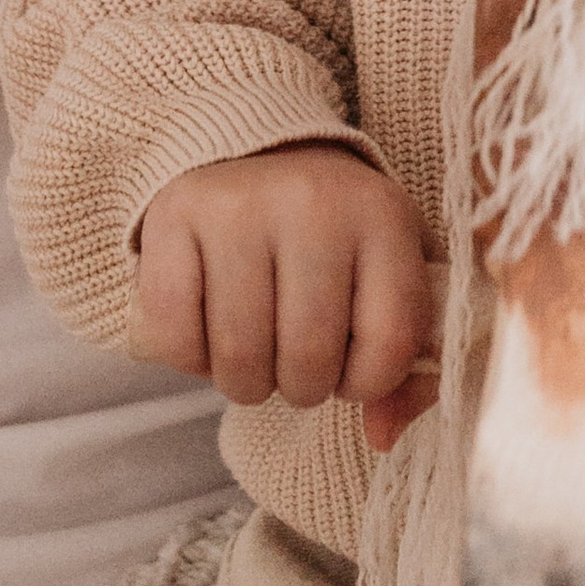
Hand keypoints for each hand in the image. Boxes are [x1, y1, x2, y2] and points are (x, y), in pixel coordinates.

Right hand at [133, 142, 435, 450]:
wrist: (254, 148)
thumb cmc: (333, 231)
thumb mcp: (391, 270)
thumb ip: (408, 359)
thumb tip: (382, 437)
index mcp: (383, 216)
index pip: (391, 344)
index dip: (368, 382)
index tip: (352, 364)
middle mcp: (314, 203)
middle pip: (309, 361)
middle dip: (301, 387)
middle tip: (294, 358)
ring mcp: (239, 208)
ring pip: (241, 360)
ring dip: (246, 381)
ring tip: (255, 347)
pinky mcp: (175, 219)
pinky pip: (176, 338)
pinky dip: (191, 358)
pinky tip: (209, 326)